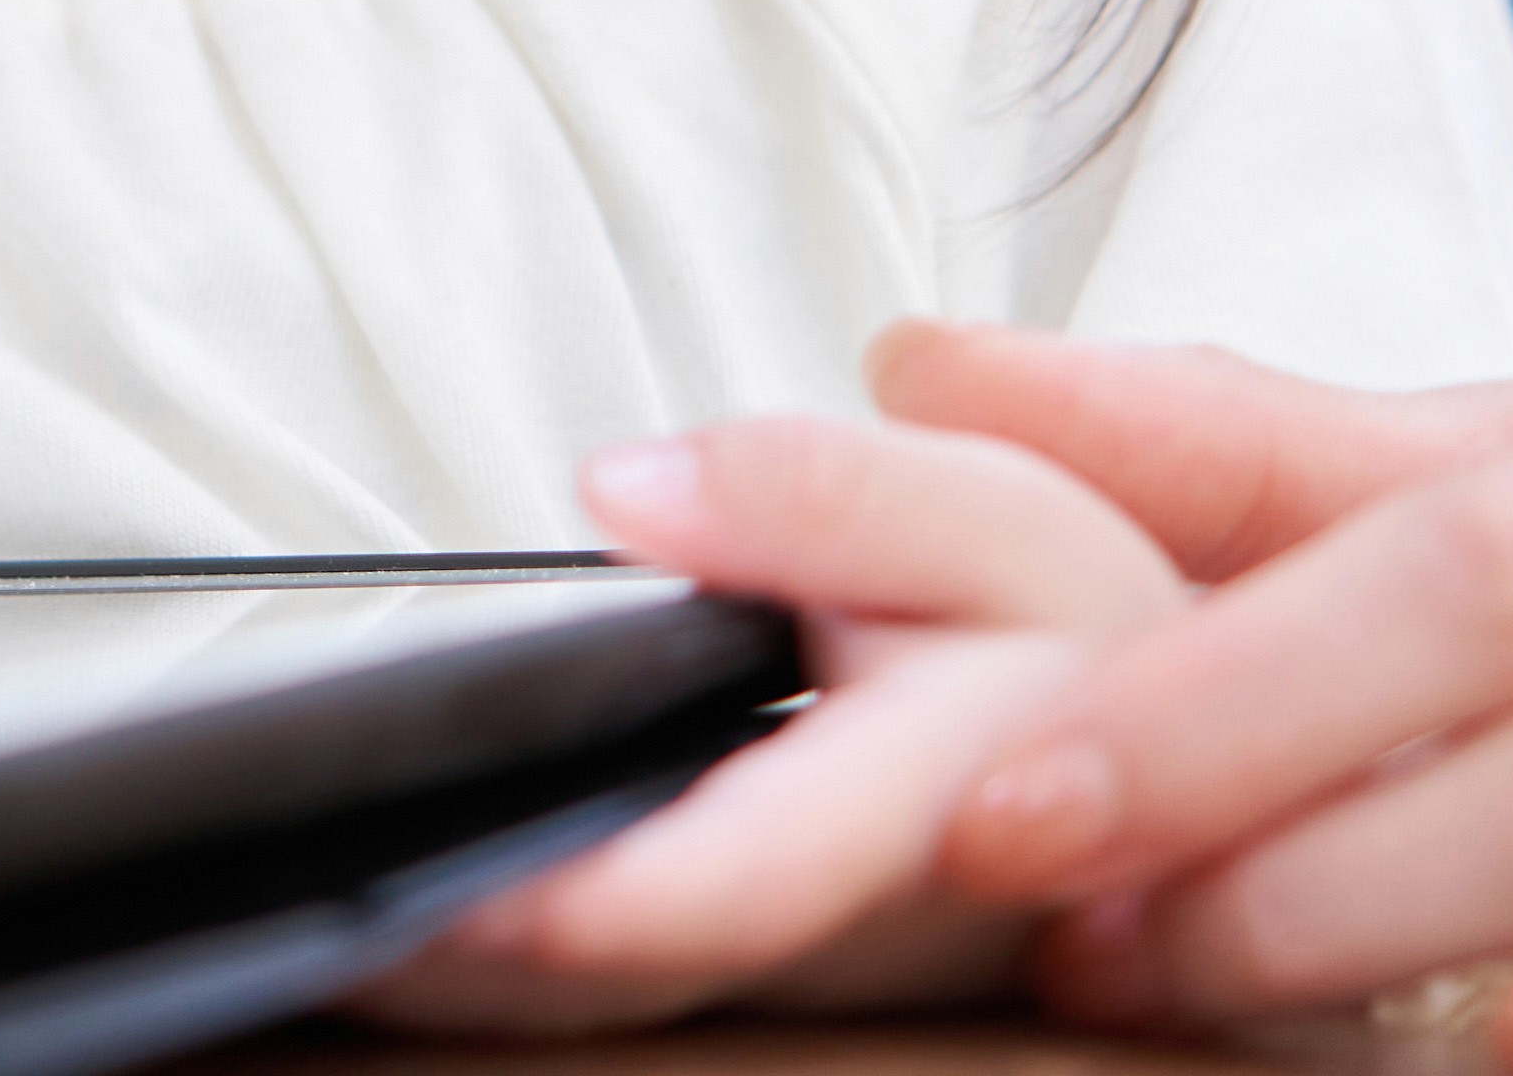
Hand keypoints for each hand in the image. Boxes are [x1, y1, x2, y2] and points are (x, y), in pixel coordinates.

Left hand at [355, 413, 1189, 1031]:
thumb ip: (814, 495)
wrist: (1206, 752)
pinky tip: (426, 955)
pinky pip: (655, 999)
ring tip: (324, 958)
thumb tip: (624, 495)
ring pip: (645, 1017)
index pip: (730, 888)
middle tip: (307, 949)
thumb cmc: (1090, 629)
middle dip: (476, 984)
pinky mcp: (811, 999)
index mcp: (938, 825)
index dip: (572, 912)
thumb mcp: (994, 511)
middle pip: (651, 989)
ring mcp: (847, 1001)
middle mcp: (883, 953)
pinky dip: (534, 981)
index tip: (416, 906)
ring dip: (485, 1000)